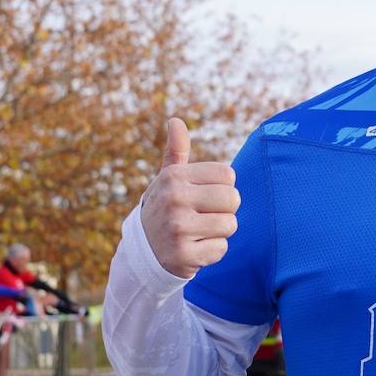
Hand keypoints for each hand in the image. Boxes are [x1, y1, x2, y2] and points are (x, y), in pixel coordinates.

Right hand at [140, 118, 239, 278]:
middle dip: (225, 210)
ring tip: (199, 232)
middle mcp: (174, 199)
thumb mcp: (167, 179)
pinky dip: (212, 252)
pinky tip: (194, 249)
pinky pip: (221, 248)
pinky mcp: (183, 255)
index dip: (222, 187)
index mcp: (174, 177)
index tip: (204, 196)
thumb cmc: (165, 208)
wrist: (143, 252)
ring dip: (220, 232)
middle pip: (233, 198)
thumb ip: (176, 151)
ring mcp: (177, 228)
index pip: (227, 174)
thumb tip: (175, 120)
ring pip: (230, 224)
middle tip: (204, 216)